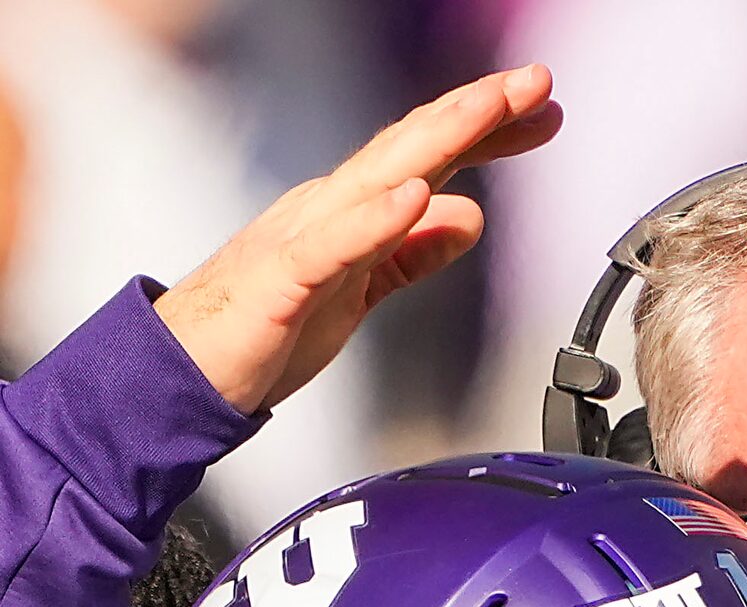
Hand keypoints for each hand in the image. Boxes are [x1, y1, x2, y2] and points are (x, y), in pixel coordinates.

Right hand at [153, 65, 560, 412]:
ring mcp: (304, 237)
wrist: (186, 373)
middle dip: (477, 110)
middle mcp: (330, 207)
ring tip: (491, 107)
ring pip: (379, 176)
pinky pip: (334, 245)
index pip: (429, 157)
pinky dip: (376, 217)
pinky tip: (416, 195)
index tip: (545, 110)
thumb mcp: (363, 290)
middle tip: (537, 79)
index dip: (488, 131)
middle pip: (413, 146)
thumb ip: (412, 254)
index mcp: (352, 211)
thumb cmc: (268, 329)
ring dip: (438, 138)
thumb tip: (468, 216)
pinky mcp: (283, 281)